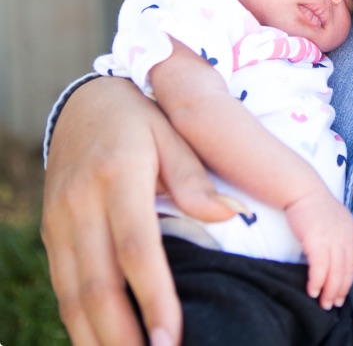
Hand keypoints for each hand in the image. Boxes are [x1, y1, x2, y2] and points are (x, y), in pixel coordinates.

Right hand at [41, 77, 235, 345]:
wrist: (84, 103)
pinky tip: (100, 338)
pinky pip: (61, 285)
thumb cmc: (141, 117)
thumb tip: (230, 216)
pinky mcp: (50, 231)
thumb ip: (194, 178)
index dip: (154, 297)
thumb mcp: (172, 132)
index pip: (136, 249)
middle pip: (97, 284)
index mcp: (118, 175)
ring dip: (95, 337)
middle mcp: (80, 203)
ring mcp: (58, 220)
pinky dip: (78, 319)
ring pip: (72, 294)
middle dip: (121, 335)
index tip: (172, 337)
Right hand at [284, 188, 352, 310]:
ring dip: (329, 291)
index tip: (341, 296)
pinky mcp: (316, 241)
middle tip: (332, 305)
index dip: (347, 282)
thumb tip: (334, 261)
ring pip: (334, 273)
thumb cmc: (314, 206)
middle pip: (345, 271)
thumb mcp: (334, 221)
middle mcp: (345, 237)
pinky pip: (319, 268)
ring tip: (323, 303)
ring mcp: (332, 239)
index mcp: (351, 232)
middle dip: (339, 291)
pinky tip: (312, 290)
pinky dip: (317, 282)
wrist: (302, 190)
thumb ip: (337, 238)